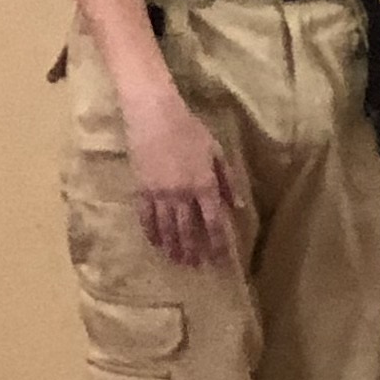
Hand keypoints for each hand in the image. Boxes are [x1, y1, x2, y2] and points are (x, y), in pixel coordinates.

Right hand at [123, 77, 236, 267]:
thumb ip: (227, 180)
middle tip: (197, 266)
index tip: (220, 259)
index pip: (213, 222)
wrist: (152, 114)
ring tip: (177, 260)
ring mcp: (159, 193)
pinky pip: (145, 217)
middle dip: (194, 250)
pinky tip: (155, 242)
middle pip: (189, 230)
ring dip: (172, 247)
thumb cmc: (188, 128)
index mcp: (204, 184)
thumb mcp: (216, 151)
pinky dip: (151, 232)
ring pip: (166, 228)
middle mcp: (182, 194)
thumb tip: (238, 206)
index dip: (217, 243)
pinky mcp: (141, 189)